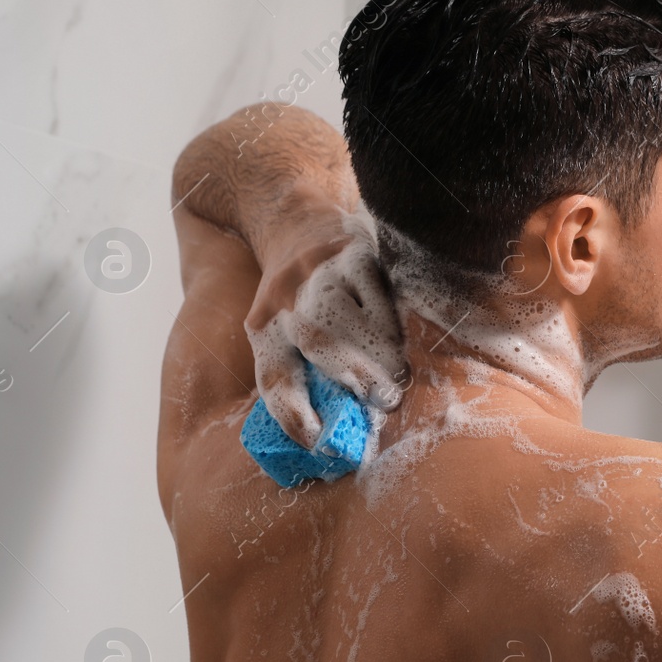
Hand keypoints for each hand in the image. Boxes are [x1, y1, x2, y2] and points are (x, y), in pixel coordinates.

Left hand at [245, 207, 406, 449]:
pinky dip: (394, 322)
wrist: (292, 220)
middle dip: (358, 378)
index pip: (275, 377)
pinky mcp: (356, 254)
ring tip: (397, 374)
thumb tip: (341, 433)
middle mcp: (287, 300)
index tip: (318, 440)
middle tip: (385, 403)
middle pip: (321, 342)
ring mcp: (323, 274)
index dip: (294, 413)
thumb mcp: (280, 333)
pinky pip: (381, 294)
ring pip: (356, 318)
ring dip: (383, 354)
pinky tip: (398, 336)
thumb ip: (306, 376)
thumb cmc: (297, 299)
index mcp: (264, 330)